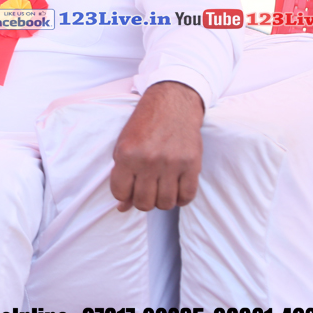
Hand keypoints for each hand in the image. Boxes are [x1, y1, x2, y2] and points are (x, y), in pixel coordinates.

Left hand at [110, 81, 204, 211]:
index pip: (120, 193)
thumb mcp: (124, 145)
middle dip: (142, 201)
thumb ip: (121, 175)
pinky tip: (176, 189)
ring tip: (161, 189)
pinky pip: (187, 197)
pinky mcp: (192, 165)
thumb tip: (122, 208)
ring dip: (162, 201)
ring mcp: (172, 164)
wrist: (172, 104)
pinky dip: (181, 199)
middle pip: (144, 203)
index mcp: (127, 154)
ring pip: (165, 204)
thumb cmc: (144, 125)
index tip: (129, 189)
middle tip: (146, 190)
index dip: (123, 195)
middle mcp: (149, 161)